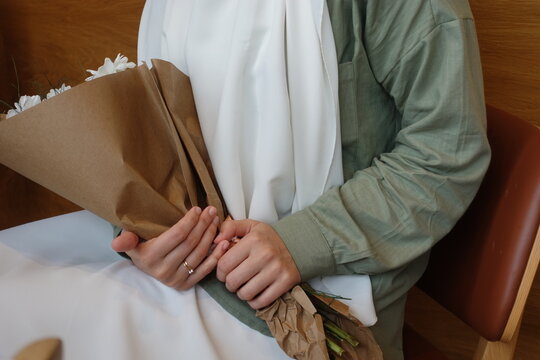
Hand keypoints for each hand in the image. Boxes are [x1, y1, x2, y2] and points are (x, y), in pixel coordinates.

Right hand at [111, 206, 229, 289]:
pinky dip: (216, 255)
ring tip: (216, 220)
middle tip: (211, 210)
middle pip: (190, 243)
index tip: (197, 208)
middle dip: (203, 224)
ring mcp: (175, 279)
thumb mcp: (130, 241)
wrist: (145, 267)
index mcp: (149, 257)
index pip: (176, 236)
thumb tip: (118, 242)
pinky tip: (223, 242)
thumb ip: (126, 239)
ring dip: (211, 235)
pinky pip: (205, 269)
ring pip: (199, 253)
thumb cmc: (141, 246)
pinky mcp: (186, 285)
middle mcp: (163, 270)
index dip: (190, 221)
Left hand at [214, 219, 300, 308]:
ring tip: (245, 285)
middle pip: (232, 281)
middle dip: (230, 283)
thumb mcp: (250, 226)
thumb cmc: (268, 238)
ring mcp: (276, 270)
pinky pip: (260, 302)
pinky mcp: (285, 282)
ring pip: (245, 294)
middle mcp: (264, 255)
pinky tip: (255, 293)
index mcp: (253, 240)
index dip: (220, 271)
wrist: (298, 245)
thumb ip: (229, 227)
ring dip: (241, 293)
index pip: (224, 264)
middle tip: (235, 279)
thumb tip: (216, 241)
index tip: (225, 270)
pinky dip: (253, 301)